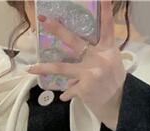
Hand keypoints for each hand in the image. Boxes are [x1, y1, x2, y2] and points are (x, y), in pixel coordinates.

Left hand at [27, 0, 126, 129]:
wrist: (118, 102)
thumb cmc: (113, 79)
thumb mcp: (112, 60)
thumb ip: (97, 52)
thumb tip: (77, 54)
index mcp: (107, 49)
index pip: (107, 27)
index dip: (106, 11)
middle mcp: (98, 58)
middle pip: (75, 41)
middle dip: (59, 29)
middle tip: (45, 20)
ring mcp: (90, 73)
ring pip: (62, 68)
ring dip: (45, 68)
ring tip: (32, 68)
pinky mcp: (84, 88)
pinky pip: (69, 89)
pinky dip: (67, 93)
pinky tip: (65, 96)